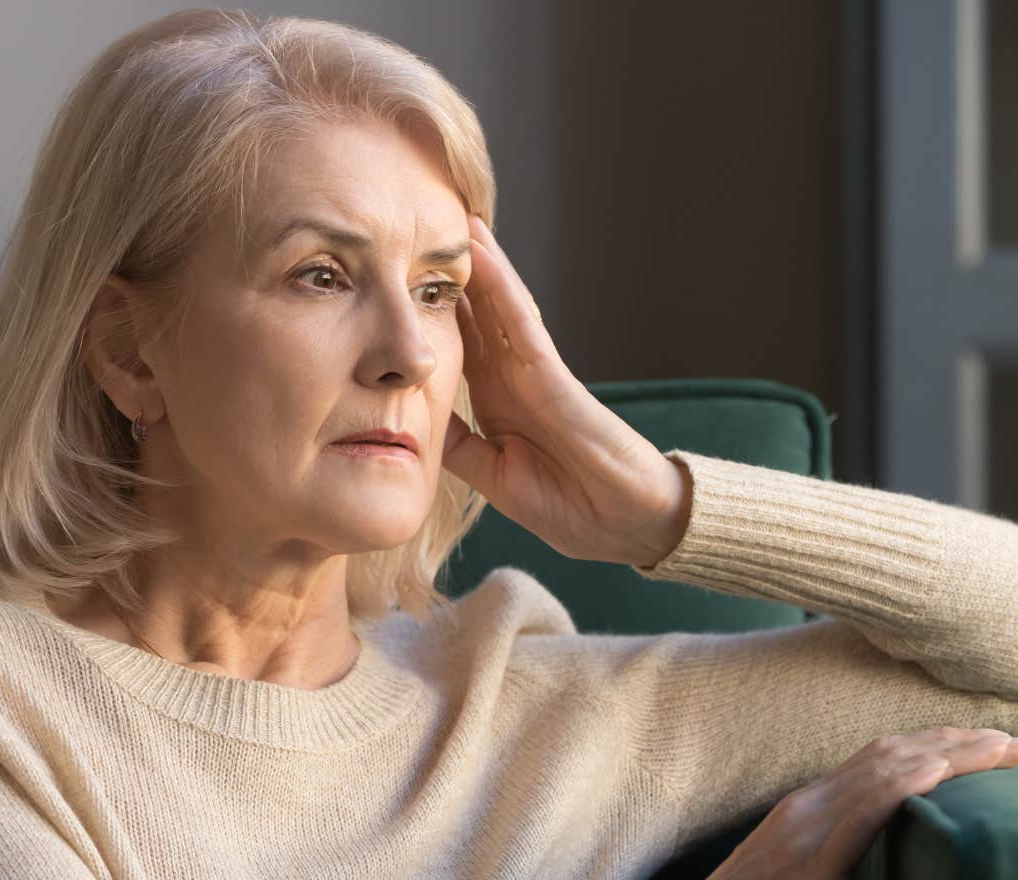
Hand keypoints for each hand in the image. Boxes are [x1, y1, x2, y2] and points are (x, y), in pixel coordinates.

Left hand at [445, 213, 686, 565]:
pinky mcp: (552, 375)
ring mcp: (533, 371)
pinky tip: (480, 251)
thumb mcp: (494, 477)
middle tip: (414, 228)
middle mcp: (512, 377)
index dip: (429, 314)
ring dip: (475, 261)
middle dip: (448, 275)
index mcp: (496, 402)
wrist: (623, 524)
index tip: (394, 282)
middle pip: (474, 313)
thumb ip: (460, 446)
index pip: (458, 346)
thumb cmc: (569, 506)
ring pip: (495, 304)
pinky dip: (500, 285)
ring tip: (448, 216)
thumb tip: (413, 421)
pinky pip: (520, 322)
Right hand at [677, 727, 1017, 879]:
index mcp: (808, 808)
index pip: (882, 760)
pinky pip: (863, 812)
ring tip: (1004, 749)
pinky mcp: (812, 861)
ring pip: (887, 769)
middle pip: (894, 752)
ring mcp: (809, 827)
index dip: (938, 746)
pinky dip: (904, 785)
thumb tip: (882, 854)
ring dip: (952, 754)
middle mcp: (811, 804)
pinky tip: (942, 772)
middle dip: (960, 742)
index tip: (988, 745)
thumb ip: (836, 855)